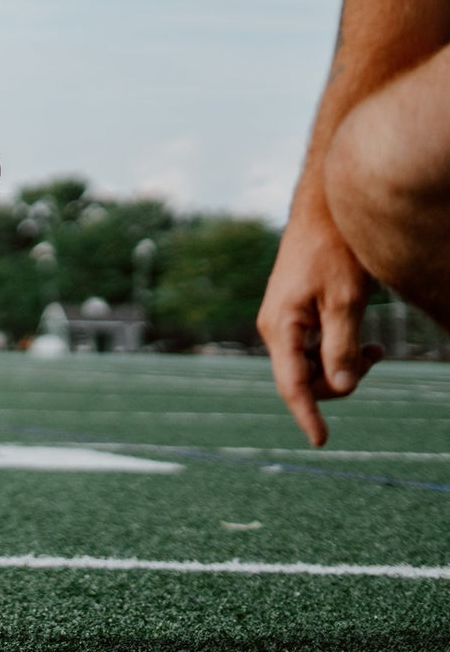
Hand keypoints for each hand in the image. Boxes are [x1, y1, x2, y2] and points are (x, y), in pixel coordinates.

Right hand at [256, 209, 382, 446]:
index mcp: (280, 327)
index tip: (321, 441)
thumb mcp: (345, 300)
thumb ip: (341, 347)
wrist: (323, 211)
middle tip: (376, 356)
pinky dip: (338, 350)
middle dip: (339, 381)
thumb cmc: (332, 251)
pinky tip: (366, 340)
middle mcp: (275, 327)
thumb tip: (340, 388)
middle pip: (305, 378)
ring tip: (377, 347)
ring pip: (311, 364)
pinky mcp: (294, 312)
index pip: (292, 384)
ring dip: (343, 365)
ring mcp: (283, 320)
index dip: (308, 414)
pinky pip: (312, 347)